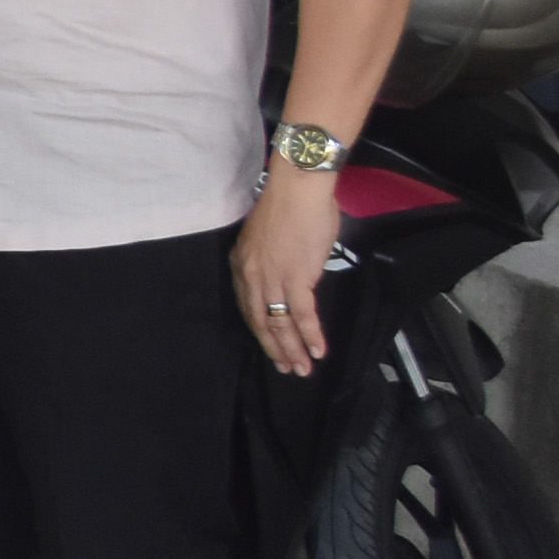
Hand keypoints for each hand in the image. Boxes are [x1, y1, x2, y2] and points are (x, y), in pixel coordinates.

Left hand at [234, 163, 340, 377]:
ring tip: (302, 369)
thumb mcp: (268, 239)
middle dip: (274, 348)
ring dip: (292, 349)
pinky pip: (302, 314)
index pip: (248, 306)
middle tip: (286, 368)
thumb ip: (273, 262)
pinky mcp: (296, 277)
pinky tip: (317, 351)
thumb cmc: (289, 207)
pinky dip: (310, 335)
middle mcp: (252, 276)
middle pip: (260, 321)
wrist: (297, 190)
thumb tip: (289, 275)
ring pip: (279, 323)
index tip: (269, 345)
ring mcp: (273, 278)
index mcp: (242, 265)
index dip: (260, 329)